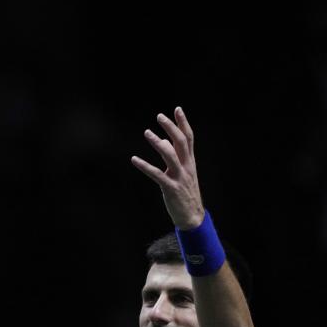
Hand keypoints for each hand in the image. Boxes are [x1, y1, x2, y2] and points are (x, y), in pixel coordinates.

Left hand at [131, 107, 205, 229]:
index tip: (177, 109)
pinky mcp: (171, 188)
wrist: (192, 216)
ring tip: (147, 132)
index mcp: (190, 162)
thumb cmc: (185, 193)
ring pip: (170, 155)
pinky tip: (134, 159)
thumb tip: (164, 140)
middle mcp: (187, 167)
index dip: (183, 123)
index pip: (188, 138)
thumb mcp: (183, 173)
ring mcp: (179, 177)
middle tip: (159, 116)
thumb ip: (175, 156)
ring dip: (158, 143)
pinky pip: (157, 174)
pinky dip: (145, 166)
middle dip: (171, 127)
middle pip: (181, 142)